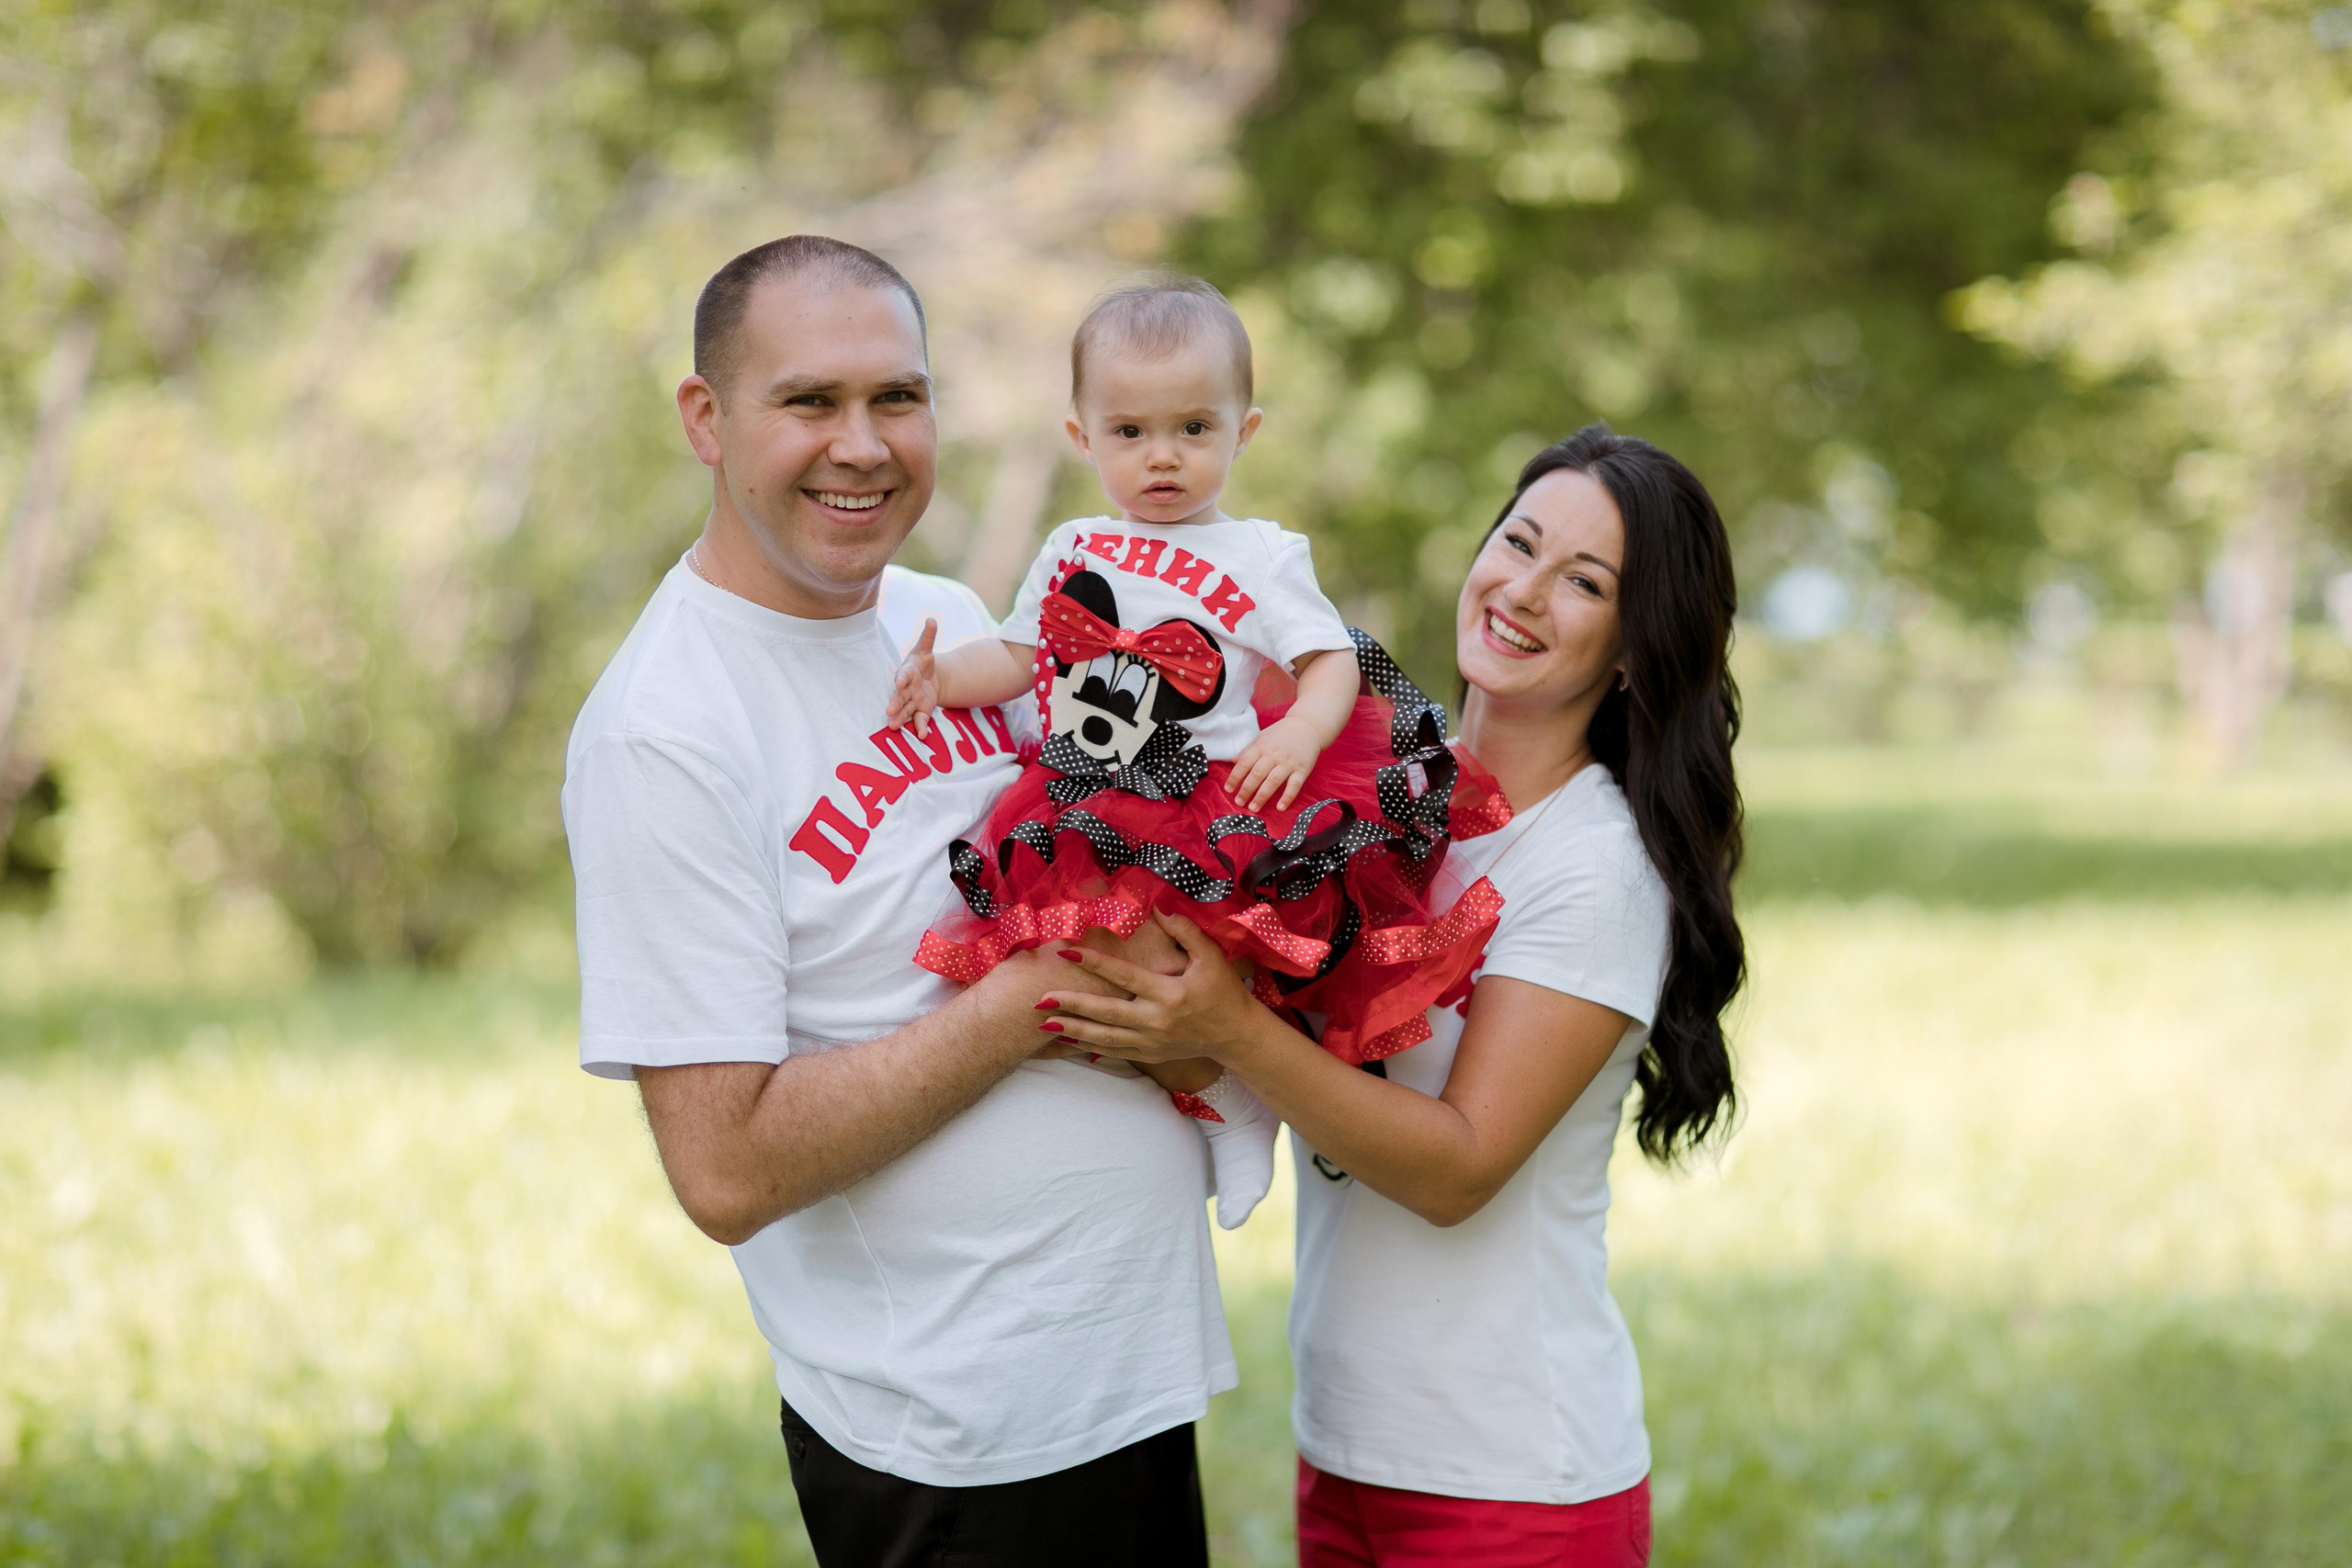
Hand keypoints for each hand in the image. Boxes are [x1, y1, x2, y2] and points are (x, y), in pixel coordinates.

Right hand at [886, 617, 938, 733]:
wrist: (929, 677)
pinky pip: (920, 720)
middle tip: (888, 712)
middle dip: (894, 704)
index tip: (899, 682)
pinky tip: (924, 736)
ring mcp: (912, 701)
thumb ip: (929, 636)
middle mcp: (906, 689)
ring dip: (900, 719)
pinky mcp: (921, 711)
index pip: (903, 675)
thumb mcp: (926, 649)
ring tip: (892, 727)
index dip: (901, 678)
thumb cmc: (923, 662)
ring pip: (905, 711)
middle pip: (899, 697)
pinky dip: (921, 728)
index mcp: (907, 673)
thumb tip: (932, 619)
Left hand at [1034, 913, 1264, 1065]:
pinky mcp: (1150, 1054)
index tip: (1068, 952)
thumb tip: (1159, 908)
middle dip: (1073, 1005)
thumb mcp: (1211, 957)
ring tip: (1044, 1024)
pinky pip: (1114, 1051)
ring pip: (1105, 1037)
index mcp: (1170, 993)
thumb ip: (1185, 931)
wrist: (1236, 1035)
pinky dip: (1088, 1047)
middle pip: (1107, 1012)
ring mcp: (1152, 1041)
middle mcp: (1157, 1020)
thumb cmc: (1223, 992)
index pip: (1125, 976)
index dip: (1095, 963)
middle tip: (1041, 998)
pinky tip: (1066, 1042)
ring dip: (1073, 1031)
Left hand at [1228, 713, 1319, 811]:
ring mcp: (1288, 763)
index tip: (1228, 789)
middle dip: (1246, 790)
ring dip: (1262, 796)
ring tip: (1253, 808)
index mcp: (1262, 747)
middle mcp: (1274, 755)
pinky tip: (1280, 808)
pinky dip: (1287, 797)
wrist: (1308, 726)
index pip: (1244, 763)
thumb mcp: (1262, 737)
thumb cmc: (1282, 733)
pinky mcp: (1302, 770)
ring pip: (1273, 781)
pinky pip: (1294, 786)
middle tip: (1239, 802)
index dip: (1235, 777)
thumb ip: (1247, 750)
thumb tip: (1232, 761)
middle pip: (1257, 774)